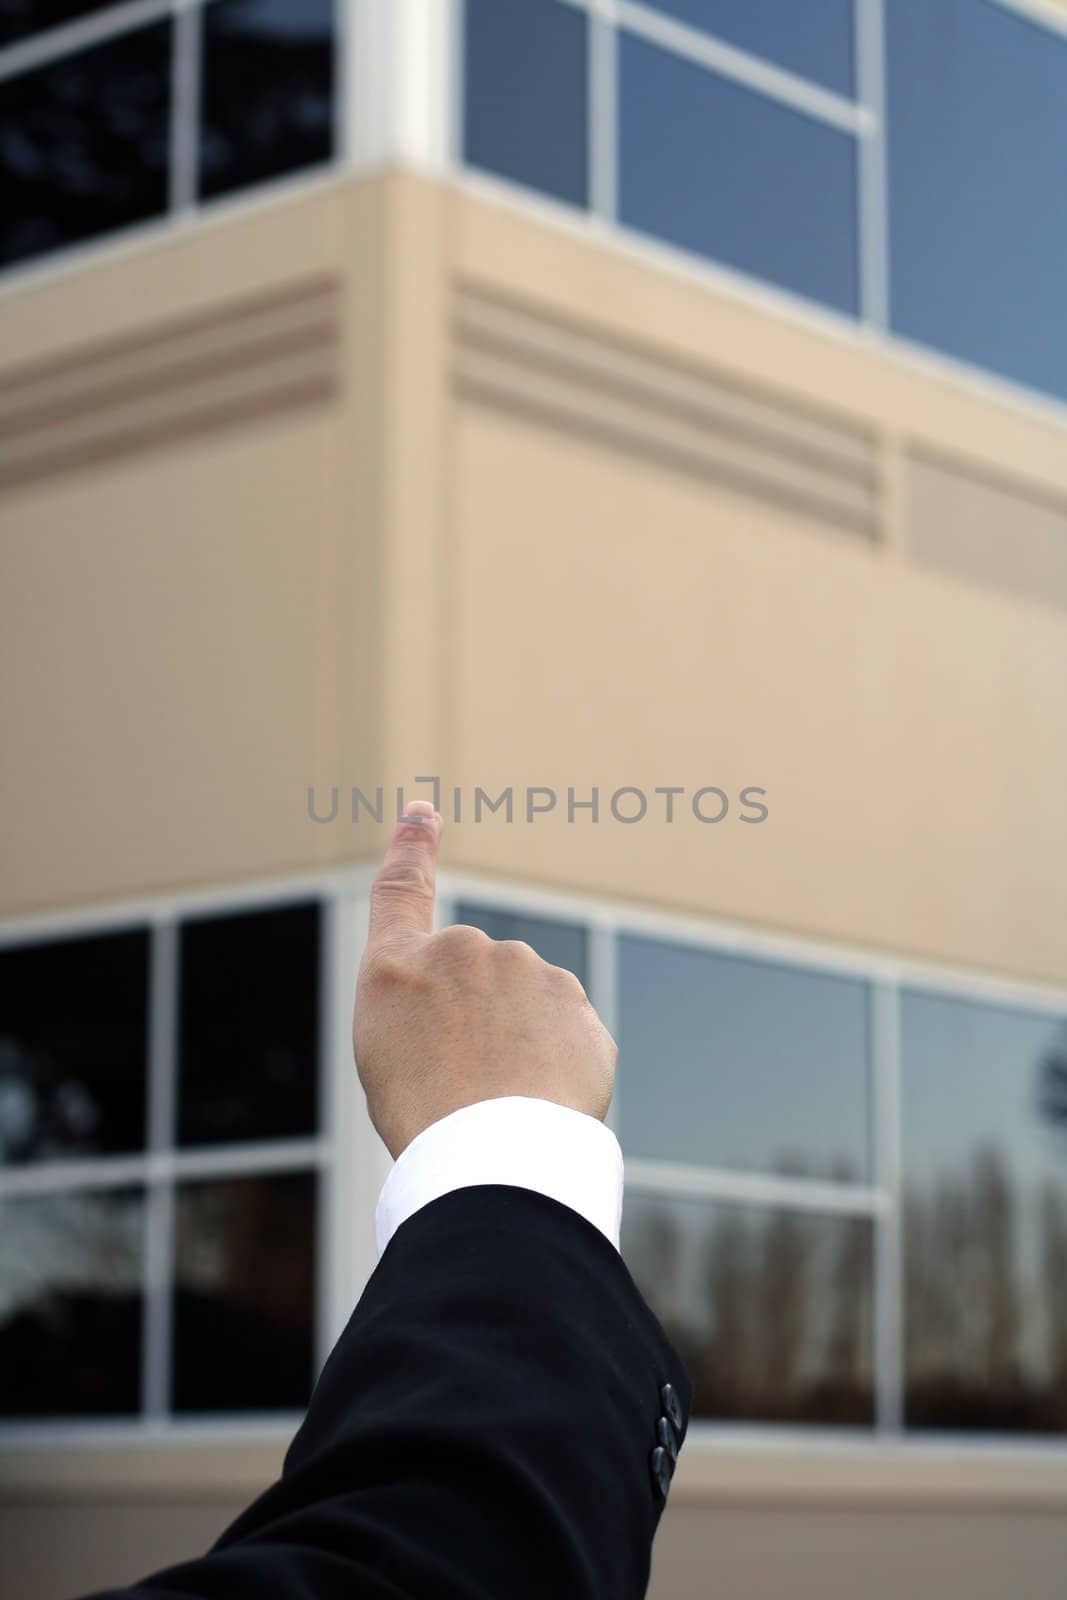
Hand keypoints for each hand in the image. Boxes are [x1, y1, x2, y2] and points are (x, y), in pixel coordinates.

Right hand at [354, 801, 616, 1158]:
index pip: (402, 892)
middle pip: (479, 984)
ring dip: (523, 1050)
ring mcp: (524, 971)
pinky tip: (540, 1102)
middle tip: (465, 1087)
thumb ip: (433, 1009)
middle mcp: (460, 951)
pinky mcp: (575, 1003)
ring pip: (529, 1010)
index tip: (424, 811)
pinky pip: (567, 1039)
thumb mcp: (389, 1057)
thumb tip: (492, 1005)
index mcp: (397, 966)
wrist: (487, 1151)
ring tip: (501, 1102)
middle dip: (482, 1026)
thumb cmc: (424, 1119)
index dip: (412, 849)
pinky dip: (558, 1070)